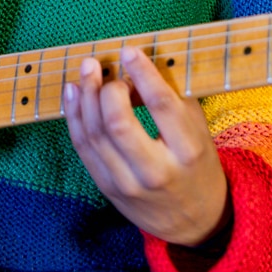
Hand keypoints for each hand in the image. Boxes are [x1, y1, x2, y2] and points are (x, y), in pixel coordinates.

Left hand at [63, 46, 229, 248]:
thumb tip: (137, 68)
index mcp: (187, 151)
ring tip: (86, 71)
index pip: (161, 106)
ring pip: (95, 134)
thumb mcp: (198, 130)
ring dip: (86, 97)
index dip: (142, 74)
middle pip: (118, 123)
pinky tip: (74, 93)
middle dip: (106, 88)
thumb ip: (174, 98)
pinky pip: (83, 147)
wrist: (193, 220)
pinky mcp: (107, 188)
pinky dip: (74, 116)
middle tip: (104, 65)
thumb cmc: (196, 164)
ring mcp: (127, 183)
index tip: (129, 51)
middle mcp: (155, 170)